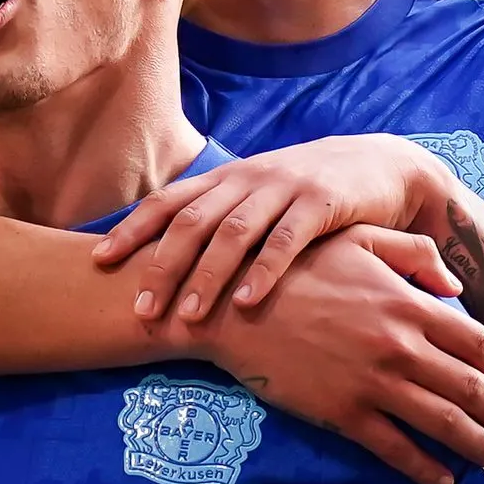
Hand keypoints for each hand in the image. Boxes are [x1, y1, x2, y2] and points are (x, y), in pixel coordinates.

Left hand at [95, 135, 456, 322]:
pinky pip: (287, 240)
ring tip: (189, 316)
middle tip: (141, 311)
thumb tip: (166, 264)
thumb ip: (221, 223)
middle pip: (191, 222)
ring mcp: (284, 188)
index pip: (167, 202)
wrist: (385, 167)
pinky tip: (249, 302)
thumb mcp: (261, 201)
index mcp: (226, 180)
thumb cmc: (313, 196)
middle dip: (162, 267)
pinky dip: (266, 271)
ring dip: (207, 276)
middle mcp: (247, 179)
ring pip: (234, 233)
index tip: (98, 262)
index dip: (131, 229)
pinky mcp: (322, 202)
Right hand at [194, 224, 483, 483]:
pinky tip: (441, 480)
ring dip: (475, 444)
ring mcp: (374, 384)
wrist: (234, 306)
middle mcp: (401, 347)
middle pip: (471, 389)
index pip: (477, 343)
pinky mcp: (344, 414)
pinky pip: (396, 450)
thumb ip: (414, 254)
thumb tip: (453, 285)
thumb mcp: (359, 240)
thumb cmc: (296, 266)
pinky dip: (425, 469)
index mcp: (409, 304)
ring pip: (443, 424)